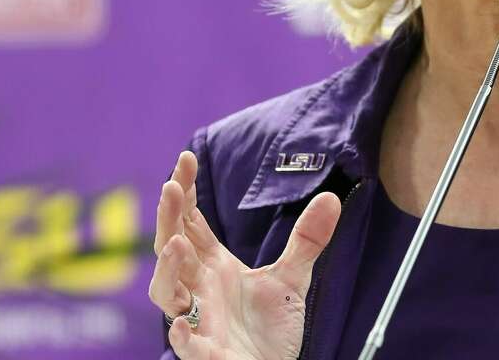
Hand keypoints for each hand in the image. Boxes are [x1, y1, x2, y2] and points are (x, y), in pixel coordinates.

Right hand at [148, 151, 341, 359]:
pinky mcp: (209, 353)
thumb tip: (332, 198)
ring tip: (176, 244)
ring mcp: (200, 320)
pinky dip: (183, 335)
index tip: (186, 159)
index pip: (191, 223)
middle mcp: (199, 289)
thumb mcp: (292, 277)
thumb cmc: (268, 329)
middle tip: (171, 187)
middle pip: (172, 247)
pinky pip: (188, 345)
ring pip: (167, 294)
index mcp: (213, 267)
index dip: (186, 193)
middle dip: (169, 218)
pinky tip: (182, 325)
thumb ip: (307, 240)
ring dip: (167, 269)